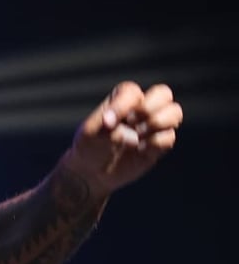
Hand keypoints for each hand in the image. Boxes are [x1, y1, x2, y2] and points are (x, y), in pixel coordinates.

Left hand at [65, 81, 182, 196]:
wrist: (93, 172)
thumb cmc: (89, 146)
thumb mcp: (90, 134)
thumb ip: (108, 130)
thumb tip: (132, 135)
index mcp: (121, 99)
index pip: (133, 92)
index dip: (124, 105)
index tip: (108, 123)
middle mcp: (140, 108)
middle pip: (163, 93)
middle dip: (150, 108)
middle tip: (132, 123)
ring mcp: (152, 126)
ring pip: (174, 112)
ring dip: (157, 123)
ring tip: (138, 135)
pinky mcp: (159, 144)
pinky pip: (169, 137)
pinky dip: (155, 143)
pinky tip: (140, 150)